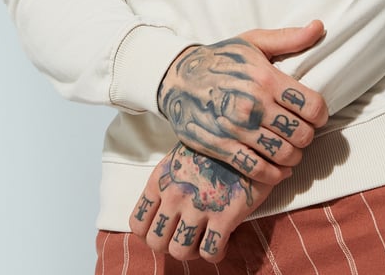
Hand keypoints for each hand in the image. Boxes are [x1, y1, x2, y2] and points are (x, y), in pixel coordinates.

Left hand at [129, 142, 274, 262]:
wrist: (247, 132)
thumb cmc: (215, 141)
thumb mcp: (182, 153)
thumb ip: (170, 179)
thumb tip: (165, 205)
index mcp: (161, 179)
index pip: (137, 223)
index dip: (151, 232)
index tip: (166, 229)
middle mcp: (174, 194)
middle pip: (156, 243)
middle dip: (170, 244)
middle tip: (186, 235)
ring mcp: (198, 206)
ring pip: (180, 252)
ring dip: (192, 251)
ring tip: (204, 239)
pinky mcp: (224, 216)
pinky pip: (210, 252)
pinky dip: (216, 252)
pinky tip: (223, 240)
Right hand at [157, 21, 328, 184]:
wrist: (178, 78)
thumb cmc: (221, 58)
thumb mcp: (253, 41)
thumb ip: (289, 38)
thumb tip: (319, 27)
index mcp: (266, 78)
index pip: (313, 106)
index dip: (321, 114)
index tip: (316, 115)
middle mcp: (254, 105)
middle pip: (302, 134)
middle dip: (308, 135)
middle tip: (302, 131)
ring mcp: (238, 129)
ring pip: (284, 155)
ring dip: (294, 156)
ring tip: (291, 148)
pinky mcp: (223, 147)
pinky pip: (258, 170)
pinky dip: (275, 175)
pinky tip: (279, 169)